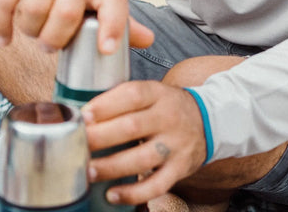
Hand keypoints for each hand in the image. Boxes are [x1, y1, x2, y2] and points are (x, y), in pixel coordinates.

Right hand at [0, 0, 153, 52]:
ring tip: (32, 31)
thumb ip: (119, 20)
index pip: (114, 2)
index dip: (114, 26)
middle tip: (49, 45)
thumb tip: (149, 40)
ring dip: (30, 31)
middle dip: (55, 39)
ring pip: (35, 10)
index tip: (107, 49)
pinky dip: (2, 27)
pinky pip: (5, 4)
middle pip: (67, 14)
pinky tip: (5, 38)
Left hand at [82, 81, 206, 205]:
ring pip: (141, 159)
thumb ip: (125, 99)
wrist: (209, 119)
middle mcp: (169, 118)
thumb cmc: (168, 107)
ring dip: (111, 167)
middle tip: (77, 144)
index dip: (106, 105)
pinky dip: (133, 193)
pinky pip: (156, 185)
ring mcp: (175, 144)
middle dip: (100, 137)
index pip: (132, 94)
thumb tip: (84, 115)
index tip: (84, 115)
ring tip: (88, 171)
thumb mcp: (154, 92)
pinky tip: (112, 194)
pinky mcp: (180, 168)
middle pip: (132, 127)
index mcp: (159, 94)